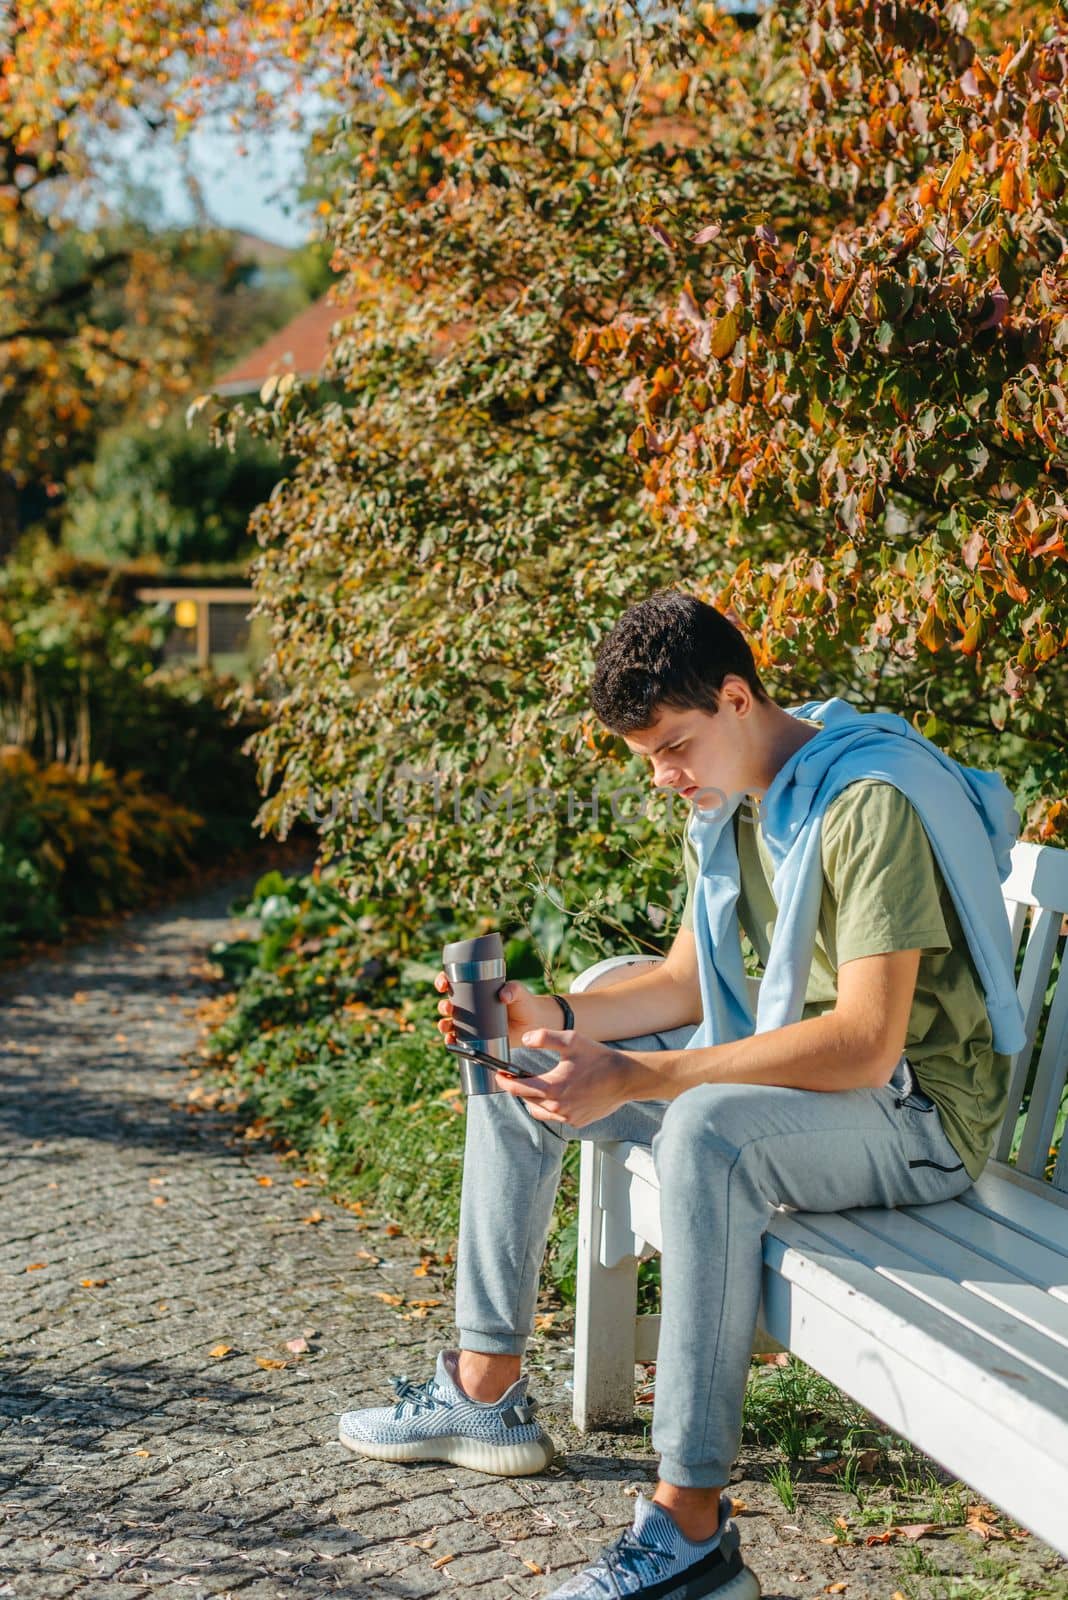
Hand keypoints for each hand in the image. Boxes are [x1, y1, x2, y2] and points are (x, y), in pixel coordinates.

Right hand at [433, 972, 556, 1048]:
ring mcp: (470, 1023)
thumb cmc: (523, 1002)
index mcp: (475, 989)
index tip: (443, 984)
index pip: (453, 982)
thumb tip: (503, 996)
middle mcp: (469, 1006)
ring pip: (449, 1023)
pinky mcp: (475, 1038)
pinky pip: (457, 1040)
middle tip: (449, 1008)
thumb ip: (513, 989)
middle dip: (443, 1006)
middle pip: (447, 1004)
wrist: (532, 1023)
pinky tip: (451, 1042)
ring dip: (443, 1024)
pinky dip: (451, 1042)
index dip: (443, 981)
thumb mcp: (518, 991)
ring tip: (447, 1026)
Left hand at [493, 1026, 641, 1128]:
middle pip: (527, 1100)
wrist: (626, 1078)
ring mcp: (568, 1118)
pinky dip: (552, 1107)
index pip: (517, 1088)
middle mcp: (558, 1108)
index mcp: (553, 1088)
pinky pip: (556, 1117)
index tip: (499, 1074)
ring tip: (539, 1084)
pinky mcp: (577, 1122)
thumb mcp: (571, 1041)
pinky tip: (560, 1093)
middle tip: (517, 1076)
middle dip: (519, 1088)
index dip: (504, 1081)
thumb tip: (525, 1039)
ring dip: (534, 1099)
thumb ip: (545, 1038)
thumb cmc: (599, 1058)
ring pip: (539, 1112)